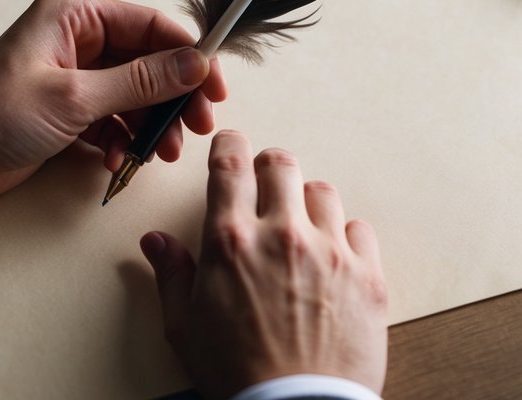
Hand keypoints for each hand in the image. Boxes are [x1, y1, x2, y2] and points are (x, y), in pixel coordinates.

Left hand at [0, 0, 226, 199]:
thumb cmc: (1, 114)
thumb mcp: (77, 97)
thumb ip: (141, 80)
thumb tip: (194, 64)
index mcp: (76, 16)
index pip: (150, 25)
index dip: (187, 54)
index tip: (213, 87)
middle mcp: (78, 38)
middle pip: (148, 61)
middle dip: (172, 98)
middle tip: (196, 127)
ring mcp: (74, 74)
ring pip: (135, 93)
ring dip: (151, 125)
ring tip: (160, 155)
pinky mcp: (70, 107)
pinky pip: (114, 117)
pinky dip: (124, 138)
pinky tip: (122, 160)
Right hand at [140, 130, 386, 398]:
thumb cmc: (237, 376)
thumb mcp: (185, 328)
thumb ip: (172, 275)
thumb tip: (155, 241)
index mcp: (231, 242)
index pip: (230, 163)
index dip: (229, 145)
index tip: (231, 146)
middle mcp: (282, 234)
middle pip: (280, 164)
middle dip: (269, 170)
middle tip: (266, 190)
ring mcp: (329, 252)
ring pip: (322, 192)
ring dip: (307, 204)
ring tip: (300, 231)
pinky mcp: (366, 274)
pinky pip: (359, 229)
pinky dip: (346, 237)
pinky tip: (333, 260)